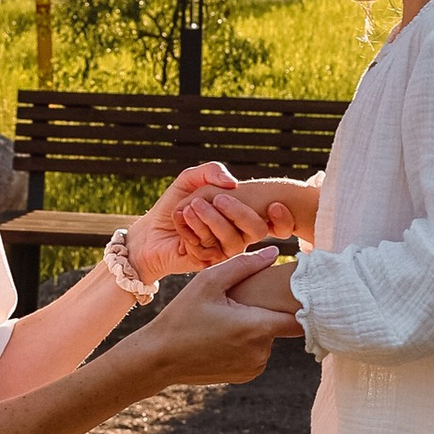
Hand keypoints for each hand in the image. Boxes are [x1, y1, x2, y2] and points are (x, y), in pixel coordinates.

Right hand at [120, 249, 288, 385]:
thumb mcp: (208, 282)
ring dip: (257, 327)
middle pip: (281, 324)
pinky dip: (248, 342)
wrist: (160, 358)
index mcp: (256, 327)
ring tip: (228, 318)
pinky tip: (224, 335)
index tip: (300, 292)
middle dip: (268, 310)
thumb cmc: (182, 316)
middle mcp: (261, 352)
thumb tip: (275, 253)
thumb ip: (244, 264)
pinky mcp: (246, 375)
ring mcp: (254, 367)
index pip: (301, 318)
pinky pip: (258, 353)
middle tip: (243, 300)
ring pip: (269, 338)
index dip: (305, 303)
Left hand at [181, 173, 316, 253]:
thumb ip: (212, 171)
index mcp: (242, 215)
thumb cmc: (174, 203)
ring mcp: (224, 251)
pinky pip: (210, 249)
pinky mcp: (207, 263)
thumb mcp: (191, 178)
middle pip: (257, 230)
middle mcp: (238, 235)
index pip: (276, 222)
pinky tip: (181, 220)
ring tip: (191, 206)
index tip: (275, 205)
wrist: (149, 230)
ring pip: (233, 240)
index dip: (284, 218)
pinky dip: (193, 231)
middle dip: (239, 212)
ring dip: (211, 219)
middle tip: (218, 198)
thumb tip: (232, 183)